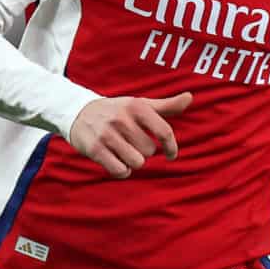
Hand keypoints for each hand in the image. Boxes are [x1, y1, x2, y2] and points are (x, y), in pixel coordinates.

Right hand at [68, 92, 193, 177]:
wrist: (79, 112)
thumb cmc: (118, 111)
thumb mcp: (140, 105)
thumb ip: (167, 105)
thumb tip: (190, 97)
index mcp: (137, 106)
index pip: (164, 131)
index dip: (171, 147)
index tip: (171, 155)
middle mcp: (122, 118)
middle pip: (149, 151)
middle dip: (144, 152)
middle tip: (132, 144)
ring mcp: (107, 134)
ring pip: (136, 162)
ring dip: (133, 162)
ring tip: (124, 152)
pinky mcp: (95, 149)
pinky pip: (120, 171)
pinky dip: (122, 171)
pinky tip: (116, 161)